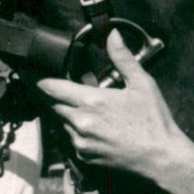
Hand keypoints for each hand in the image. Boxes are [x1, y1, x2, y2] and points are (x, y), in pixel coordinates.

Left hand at [36, 30, 186, 182]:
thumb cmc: (153, 120)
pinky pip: (71, 139)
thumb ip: (122, 57)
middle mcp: (81, 123)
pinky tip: (93, 124)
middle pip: (52, 105)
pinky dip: (75, 129)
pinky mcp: (85, 157)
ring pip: (62, 122)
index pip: (53, 88)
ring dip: (66, 112)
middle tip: (56, 86)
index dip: (40, 80)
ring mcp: (81, 143)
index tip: (33, 74)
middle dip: (52, 95)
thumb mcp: (142, 83)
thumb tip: (112, 34)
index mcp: (92, 102)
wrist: (161, 158)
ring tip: (84, 105)